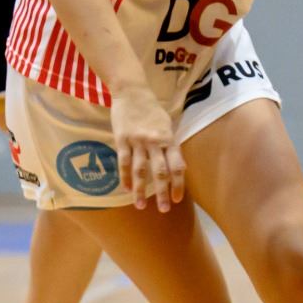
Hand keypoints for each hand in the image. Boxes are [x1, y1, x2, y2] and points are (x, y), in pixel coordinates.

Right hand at [111, 88, 183, 211]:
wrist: (132, 92)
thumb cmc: (153, 110)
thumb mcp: (168, 126)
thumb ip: (172, 146)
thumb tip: (180, 168)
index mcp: (169, 139)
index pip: (177, 166)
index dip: (178, 184)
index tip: (178, 199)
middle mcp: (155, 142)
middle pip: (160, 172)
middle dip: (162, 193)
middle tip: (164, 210)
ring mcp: (137, 141)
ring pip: (140, 171)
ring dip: (140, 190)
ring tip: (141, 206)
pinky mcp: (122, 139)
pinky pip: (123, 162)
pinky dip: (124, 177)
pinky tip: (126, 189)